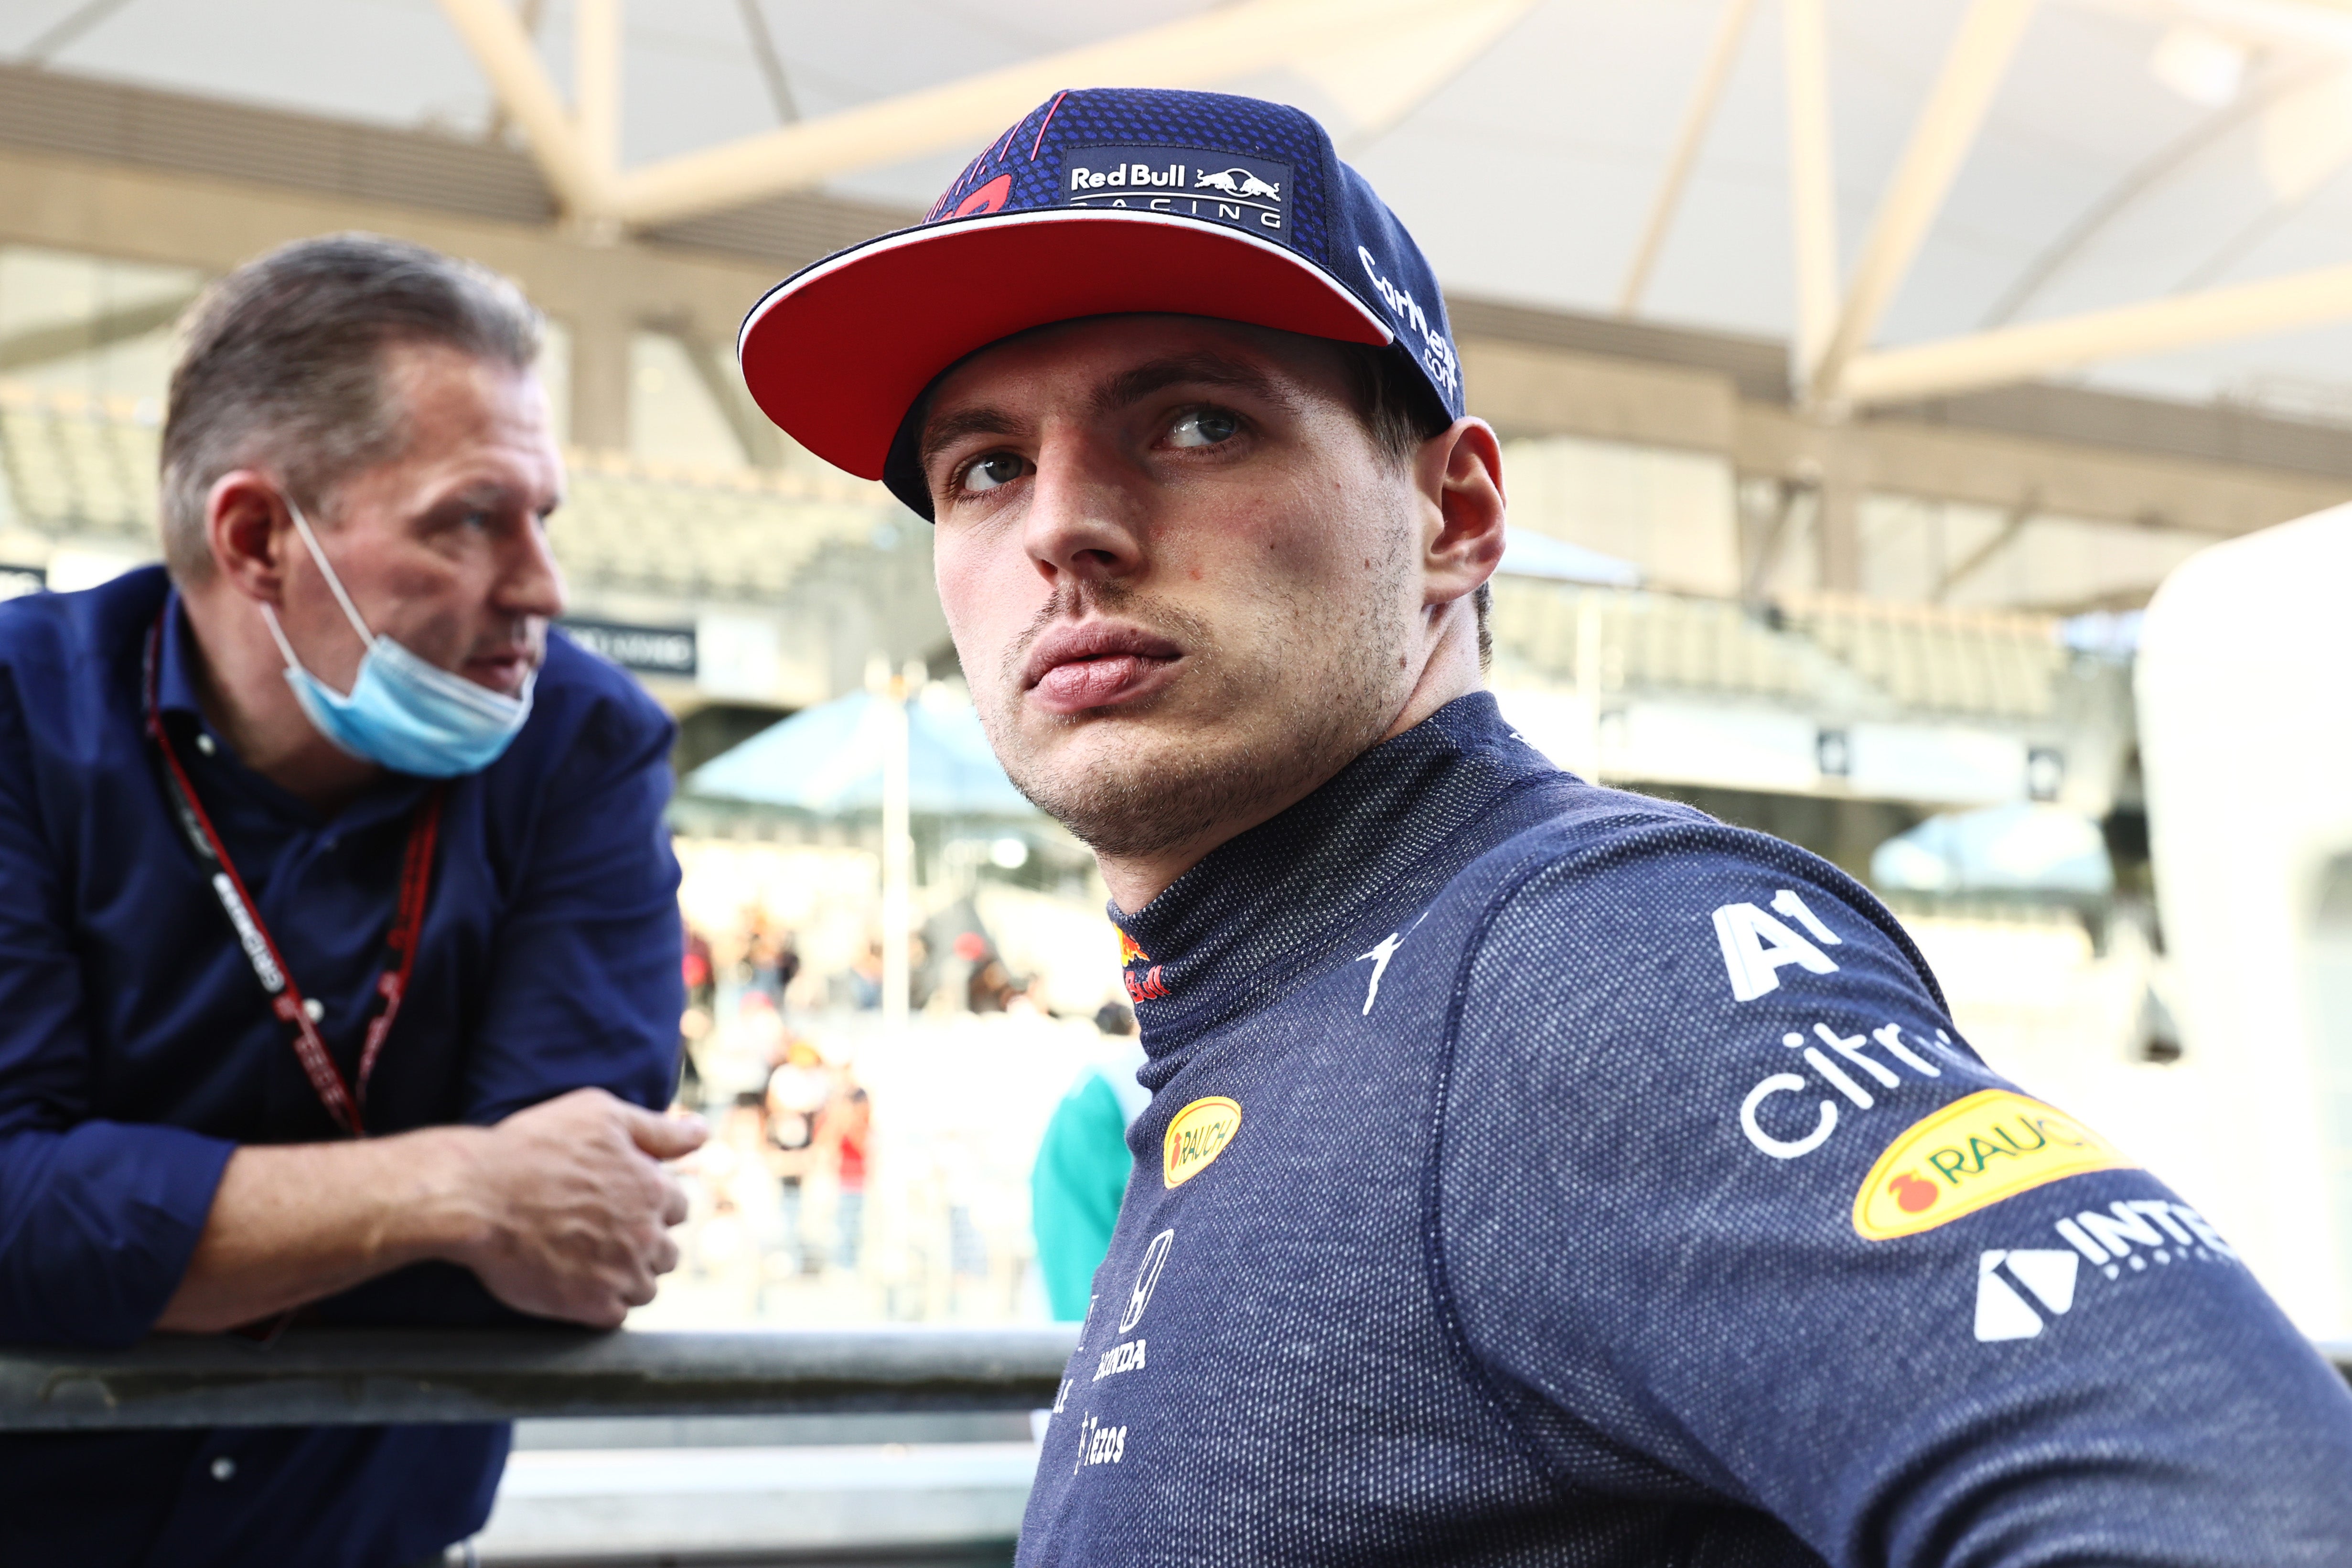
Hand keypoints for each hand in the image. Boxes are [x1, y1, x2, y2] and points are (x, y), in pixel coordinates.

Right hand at [451, 1088, 706, 1328]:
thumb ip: (657, 1129)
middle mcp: (646, 1233)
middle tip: (602, 1236)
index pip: (678, 1208)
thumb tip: (701, 1134)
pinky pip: (616, 1315)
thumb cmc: (534, 1148)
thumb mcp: (601, 1115)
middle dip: (643, 1244)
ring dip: (625, 1277)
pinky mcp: (590, 1306)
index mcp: (653, 1188)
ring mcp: (620, 1272)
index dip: (651, 1205)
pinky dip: (601, 1304)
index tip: (622, 1205)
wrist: (476, 1197)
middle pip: (666, 1252)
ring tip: (587, 1262)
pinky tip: (575, 1285)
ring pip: (645, 1287)